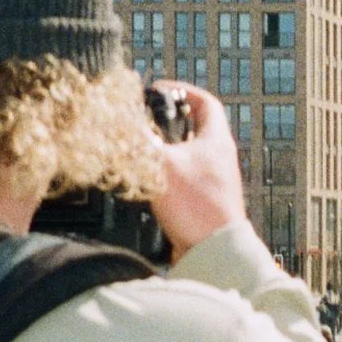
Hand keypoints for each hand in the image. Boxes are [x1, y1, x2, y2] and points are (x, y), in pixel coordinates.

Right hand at [144, 81, 247, 259]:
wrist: (214, 251)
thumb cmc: (198, 207)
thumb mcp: (162, 165)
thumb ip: (141, 141)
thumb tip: (122, 124)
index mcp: (216, 140)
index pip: (205, 102)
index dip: (183, 90)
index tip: (162, 89)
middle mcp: (219, 157)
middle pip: (195, 127)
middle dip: (170, 121)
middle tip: (149, 120)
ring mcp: (213, 180)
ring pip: (187, 154)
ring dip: (167, 150)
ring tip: (145, 150)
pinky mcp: (204, 201)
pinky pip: (184, 179)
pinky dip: (167, 175)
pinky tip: (151, 182)